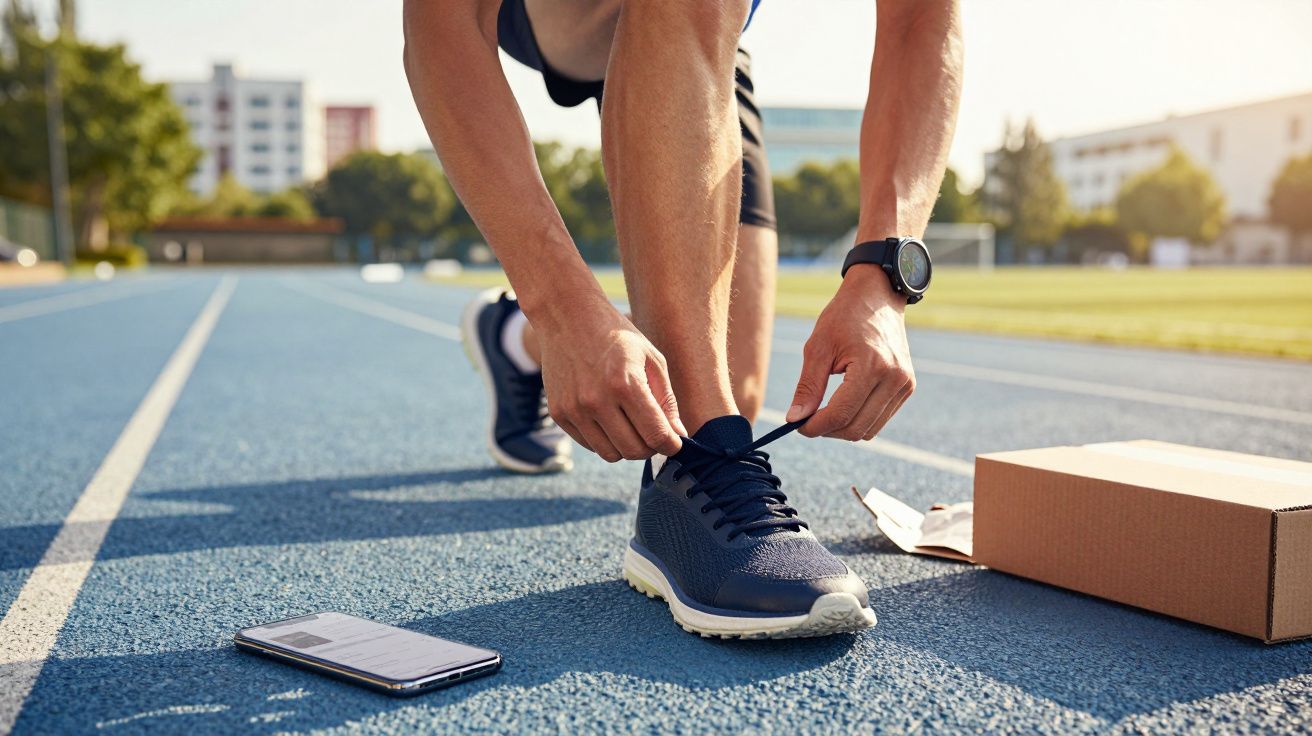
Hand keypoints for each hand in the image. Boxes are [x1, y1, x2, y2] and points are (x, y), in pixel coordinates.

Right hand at [536, 302, 686, 461]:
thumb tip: (677, 436)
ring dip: (627, 446)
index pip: (656, 435)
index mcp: (626, 384)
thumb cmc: (617, 336)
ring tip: (632, 427)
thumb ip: (666, 400)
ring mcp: (574, 409)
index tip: (675, 443)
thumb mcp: (652, 359)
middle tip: (655, 434)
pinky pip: (589, 444)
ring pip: (611, 454)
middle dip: (651, 448)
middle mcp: (597, 400)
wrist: (568, 317)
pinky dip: (605, 440)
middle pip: (633, 451)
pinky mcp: (559, 413)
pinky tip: (610, 420)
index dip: (671, 445)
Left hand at [786, 264, 915, 439]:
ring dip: (842, 429)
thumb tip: (794, 419)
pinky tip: (843, 405)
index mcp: (872, 366)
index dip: (814, 426)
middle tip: (806, 420)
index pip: (840, 414)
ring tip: (823, 412)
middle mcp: (894, 379)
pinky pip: (879, 419)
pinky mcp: (907, 387)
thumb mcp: (818, 347)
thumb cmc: (843, 316)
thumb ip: (807, 387)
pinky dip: (858, 420)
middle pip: (855, 428)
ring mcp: (905, 385)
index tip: (796, 425)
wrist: (877, 295)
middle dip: (827, 430)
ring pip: (868, 430)